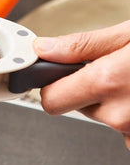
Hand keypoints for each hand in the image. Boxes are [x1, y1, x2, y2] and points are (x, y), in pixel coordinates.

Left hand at [33, 20, 129, 149]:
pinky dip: (128, 114)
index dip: (52, 85)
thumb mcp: (129, 35)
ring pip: (102, 117)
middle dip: (87, 90)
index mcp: (107, 82)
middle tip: (112, 72)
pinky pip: (123, 129)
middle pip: (76, 106)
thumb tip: (44, 49)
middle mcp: (118, 115)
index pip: (50, 98)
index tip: (55, 76)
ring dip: (112, 102)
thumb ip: (81, 45)